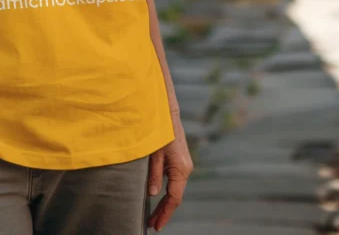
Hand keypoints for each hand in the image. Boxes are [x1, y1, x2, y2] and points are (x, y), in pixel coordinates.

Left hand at [147, 112, 192, 230]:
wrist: (168, 113)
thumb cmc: (160, 131)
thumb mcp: (154, 153)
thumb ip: (154, 174)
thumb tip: (152, 194)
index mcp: (180, 169)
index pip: (174, 198)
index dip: (165, 213)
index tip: (156, 225)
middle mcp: (186, 169)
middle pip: (176, 196)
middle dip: (164, 211)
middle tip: (153, 224)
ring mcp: (184, 165)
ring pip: (176, 189)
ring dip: (165, 202)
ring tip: (153, 215)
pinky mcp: (181, 161)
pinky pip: (175, 181)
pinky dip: (167, 192)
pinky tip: (158, 197)